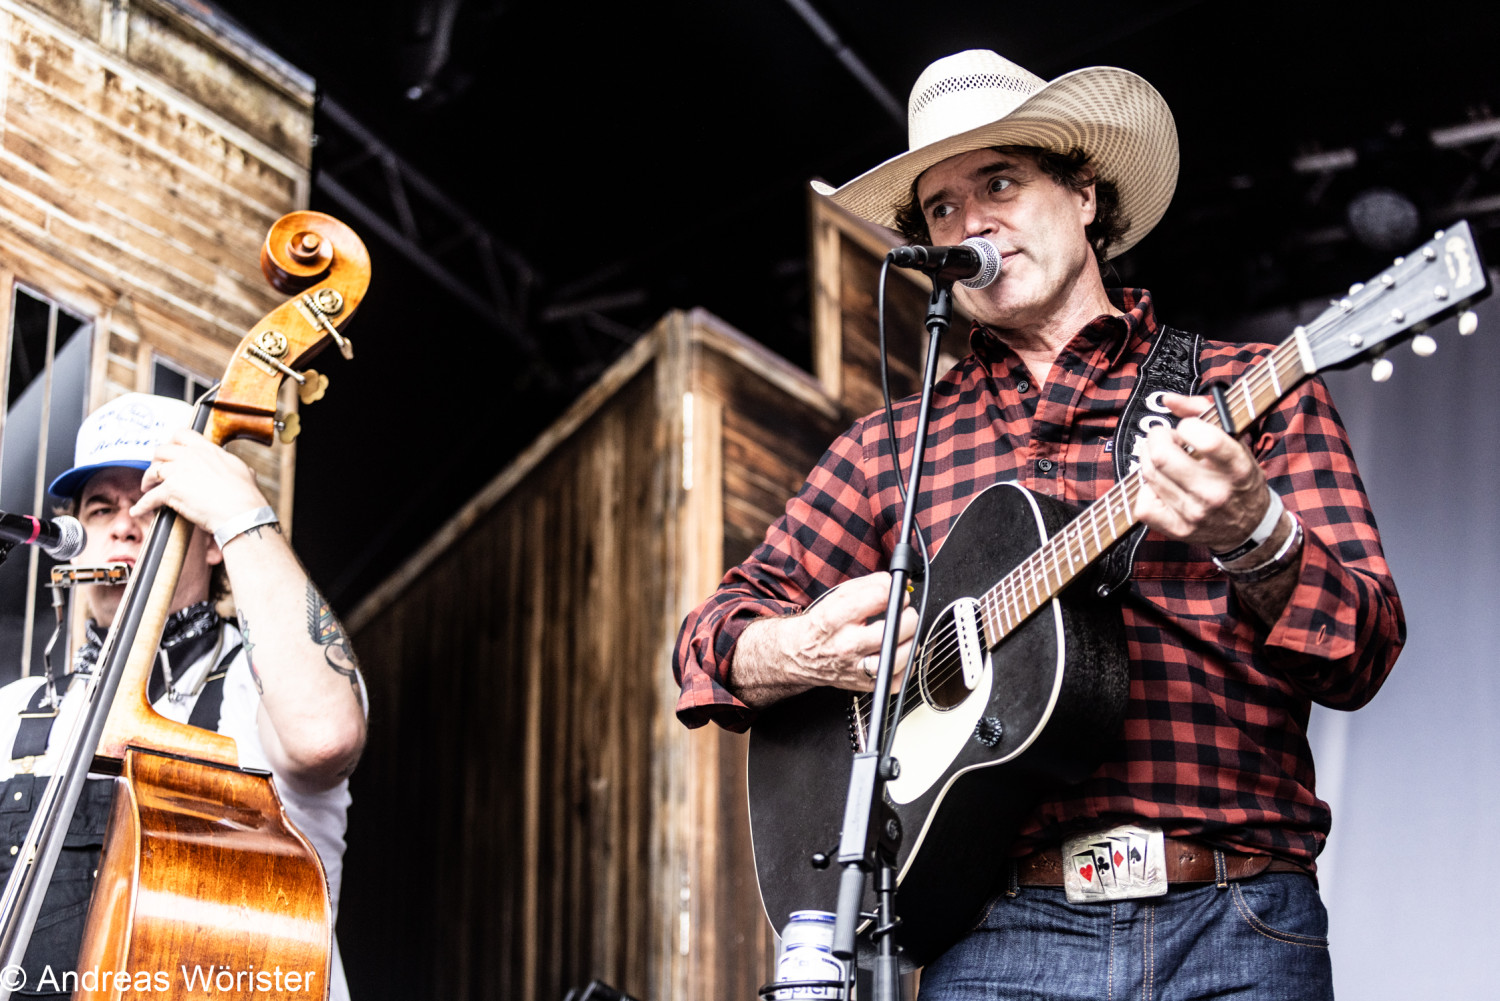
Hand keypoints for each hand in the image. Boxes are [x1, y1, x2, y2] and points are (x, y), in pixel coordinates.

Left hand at [132, 429, 270, 533]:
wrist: (241, 513)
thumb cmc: (246, 496)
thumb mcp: (243, 470)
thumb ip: (231, 464)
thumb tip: (235, 467)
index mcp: (208, 449)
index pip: (181, 434)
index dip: (171, 442)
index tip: (169, 451)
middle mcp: (190, 456)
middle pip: (161, 450)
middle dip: (156, 460)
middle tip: (158, 470)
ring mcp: (178, 472)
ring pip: (152, 470)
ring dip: (147, 480)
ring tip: (147, 487)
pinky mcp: (170, 490)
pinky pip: (149, 498)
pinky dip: (141, 506)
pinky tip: (137, 510)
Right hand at [734, 572, 918, 702]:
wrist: (799, 655)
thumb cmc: (820, 625)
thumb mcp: (836, 597)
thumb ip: (867, 586)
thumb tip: (895, 583)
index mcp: (835, 618)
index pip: (877, 598)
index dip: (894, 591)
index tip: (897, 593)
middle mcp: (844, 645)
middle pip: (891, 630)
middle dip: (907, 616)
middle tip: (905, 613)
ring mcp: (854, 668)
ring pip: (897, 657)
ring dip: (910, 641)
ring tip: (903, 633)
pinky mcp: (862, 684)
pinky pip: (896, 678)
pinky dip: (904, 665)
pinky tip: (897, 652)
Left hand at [1132, 392, 1271, 550]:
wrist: (1249, 527)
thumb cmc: (1239, 479)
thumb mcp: (1237, 442)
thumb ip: (1204, 411)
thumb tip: (1167, 399)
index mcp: (1237, 468)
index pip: (1206, 440)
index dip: (1188, 426)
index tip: (1189, 428)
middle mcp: (1215, 493)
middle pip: (1162, 456)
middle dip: (1158, 438)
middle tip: (1166, 439)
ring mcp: (1194, 514)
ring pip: (1149, 474)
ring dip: (1149, 459)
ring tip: (1164, 458)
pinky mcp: (1177, 529)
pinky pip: (1143, 504)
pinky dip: (1145, 489)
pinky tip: (1159, 484)